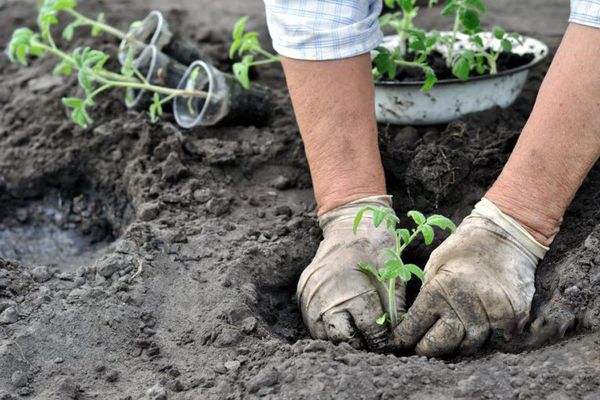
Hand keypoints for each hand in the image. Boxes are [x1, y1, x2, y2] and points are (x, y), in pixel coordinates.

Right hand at [297, 195, 404, 349]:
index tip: (389, 343)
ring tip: (356, 332)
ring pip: (323, 335)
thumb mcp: (392, 275)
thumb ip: (394, 310)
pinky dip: (326, 326)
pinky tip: (341, 321)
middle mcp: (326, 297)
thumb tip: (396, 338)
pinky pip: (312, 322)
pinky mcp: (303, 294)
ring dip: (340, 337)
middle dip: (359, 342)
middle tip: (371, 340)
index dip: (381, 340)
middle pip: (341, 339)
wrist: (349, 223)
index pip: (369, 332)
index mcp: (352, 291)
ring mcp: (311, 296)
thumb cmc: (375, 246)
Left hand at [392, 199, 547, 356]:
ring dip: (457, 344)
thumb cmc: (465, 248)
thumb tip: (414, 322)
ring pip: (469, 345)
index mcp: (441, 289)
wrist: (507, 235)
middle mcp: (466, 304)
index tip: (399, 344)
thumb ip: (427, 293)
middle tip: (421, 348)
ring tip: (449, 338)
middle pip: (442, 343)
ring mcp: (492, 313)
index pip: (416, 325)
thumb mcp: (436, 264)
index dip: (405, 337)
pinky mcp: (513, 318)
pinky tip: (475, 329)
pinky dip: (484, 338)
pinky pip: (494, 340)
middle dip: (428, 348)